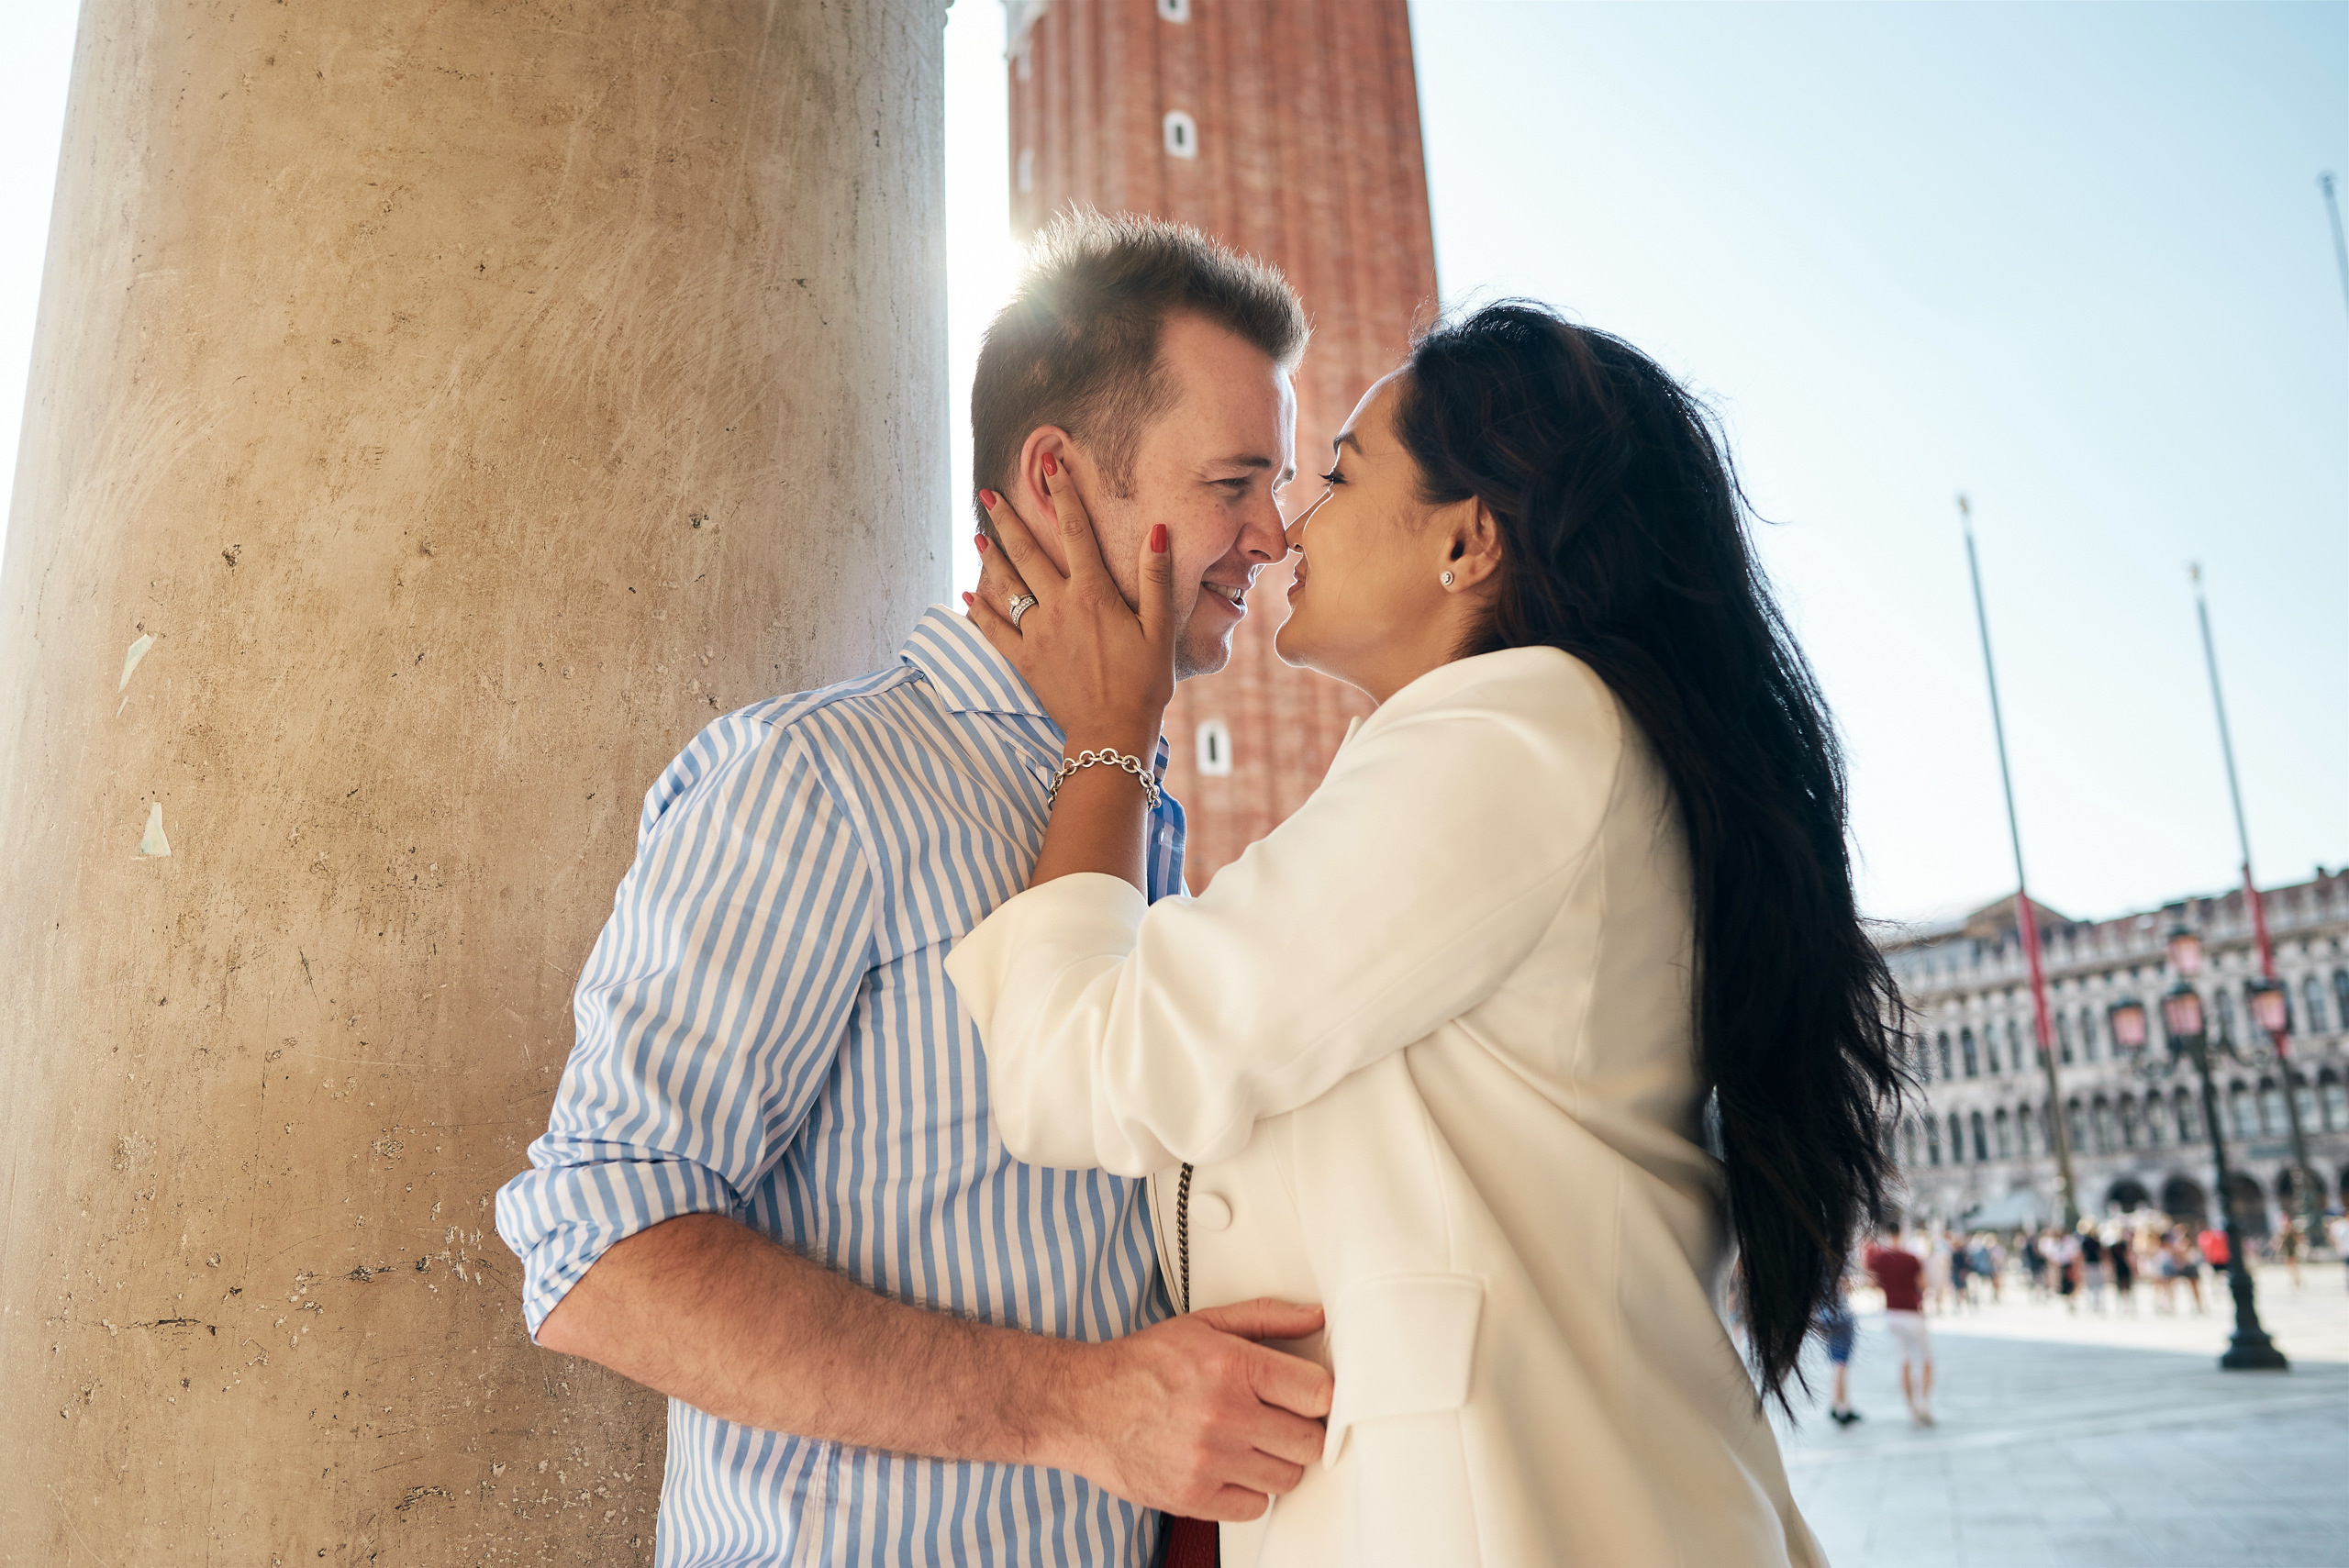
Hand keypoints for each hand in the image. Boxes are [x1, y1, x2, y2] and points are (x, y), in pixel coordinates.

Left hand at [965, 459, 1173, 756]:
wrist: (1112, 733)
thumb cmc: (1144, 683)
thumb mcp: (1159, 629)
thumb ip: (1156, 577)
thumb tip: (1157, 531)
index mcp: (1095, 594)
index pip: (1076, 531)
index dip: (1064, 495)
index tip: (1052, 466)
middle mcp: (1061, 607)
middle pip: (1029, 552)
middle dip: (1009, 519)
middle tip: (989, 493)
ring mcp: (1038, 633)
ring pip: (1008, 586)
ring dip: (992, 557)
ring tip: (978, 533)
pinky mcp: (1025, 660)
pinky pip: (994, 630)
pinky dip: (979, 610)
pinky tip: (966, 593)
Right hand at [1044, 1299, 1332, 1520]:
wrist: (1082, 1406)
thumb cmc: (1141, 1366)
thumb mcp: (1205, 1325)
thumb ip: (1266, 1318)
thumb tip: (1313, 1318)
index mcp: (1231, 1366)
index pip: (1318, 1394)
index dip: (1320, 1396)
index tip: (1309, 1397)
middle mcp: (1223, 1415)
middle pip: (1309, 1442)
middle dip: (1300, 1431)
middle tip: (1279, 1420)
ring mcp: (1209, 1461)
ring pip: (1287, 1478)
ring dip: (1276, 1462)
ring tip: (1249, 1442)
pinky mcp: (1193, 1498)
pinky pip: (1255, 1507)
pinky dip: (1247, 1491)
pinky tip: (1229, 1467)